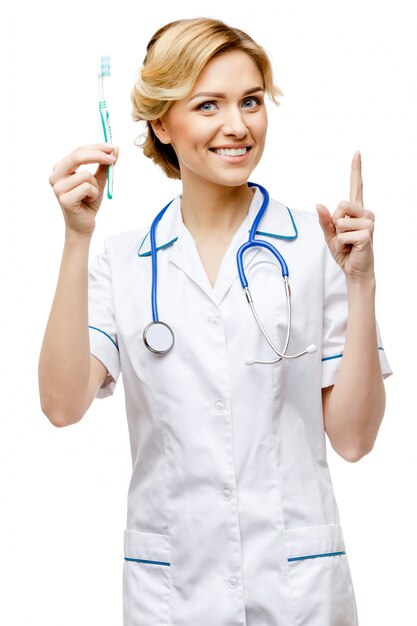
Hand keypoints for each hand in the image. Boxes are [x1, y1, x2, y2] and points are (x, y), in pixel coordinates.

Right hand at [49, 143, 118, 237]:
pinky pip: (87, 188)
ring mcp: (58, 188)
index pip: (78, 151)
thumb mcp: (98, 181)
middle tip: (113, 159)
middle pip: (77, 156)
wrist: (83, 226)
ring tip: (91, 195)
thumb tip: (115, 149)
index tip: (113, 147)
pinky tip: (88, 201)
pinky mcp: (64, 199)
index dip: (96, 148)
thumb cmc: (88, 202)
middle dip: (97, 155)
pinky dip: (94, 194)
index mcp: (61, 168)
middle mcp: (55, 176)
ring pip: (86, 175)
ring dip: (96, 185)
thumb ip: (104, 166)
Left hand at [316, 151, 374, 281]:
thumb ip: (324, 220)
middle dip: (335, 223)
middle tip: (343, 237)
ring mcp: (369, 223)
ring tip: (347, 244)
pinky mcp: (367, 234)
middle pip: (340, 205)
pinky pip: (342, 235)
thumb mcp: (330, 235)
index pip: (356, 186)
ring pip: (340, 222)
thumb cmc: (345, 251)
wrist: (355, 270)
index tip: (357, 153)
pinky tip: (350, 249)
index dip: (356, 170)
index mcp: (356, 211)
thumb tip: (318, 204)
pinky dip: (340, 245)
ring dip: (337, 237)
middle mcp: (365, 213)